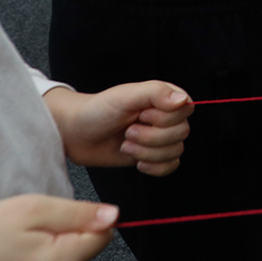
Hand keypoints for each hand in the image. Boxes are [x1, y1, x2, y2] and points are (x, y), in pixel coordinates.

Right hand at [0, 195, 117, 260]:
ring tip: (27, 238)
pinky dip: (47, 252)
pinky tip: (22, 250)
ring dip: (59, 241)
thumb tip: (114, 214)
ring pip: (74, 255)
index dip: (91, 216)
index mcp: (64, 260)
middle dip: (74, 229)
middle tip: (38, 225)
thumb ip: (77, 213)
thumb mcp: (33, 209)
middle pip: (90, 246)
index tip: (64, 212)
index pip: (105, 234)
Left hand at [43, 82, 192, 174]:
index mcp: (164, 98)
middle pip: (181, 133)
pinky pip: (170, 166)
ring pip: (176, 151)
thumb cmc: (97, 110)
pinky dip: (154, 167)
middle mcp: (166, 117)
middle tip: (128, 132)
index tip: (141, 115)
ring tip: (126, 144)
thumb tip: (183, 100)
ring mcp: (160, 138)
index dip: (164, 118)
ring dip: (148, 152)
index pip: (185, 111)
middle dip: (151, 137)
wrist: (76, 134)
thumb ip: (156, 93)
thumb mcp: (125, 96)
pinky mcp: (153, 157)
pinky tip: (137, 161)